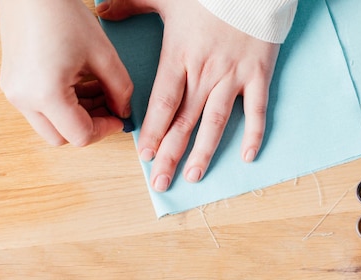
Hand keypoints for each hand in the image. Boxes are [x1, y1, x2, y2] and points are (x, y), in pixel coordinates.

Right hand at [0, 0, 133, 145]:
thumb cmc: (62, 15)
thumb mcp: (104, 55)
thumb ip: (120, 90)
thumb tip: (123, 112)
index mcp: (46, 94)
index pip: (81, 135)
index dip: (105, 130)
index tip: (119, 118)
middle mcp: (24, 98)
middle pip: (62, 138)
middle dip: (89, 127)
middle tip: (109, 108)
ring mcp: (14, 92)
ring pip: (51, 126)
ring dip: (76, 117)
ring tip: (97, 91)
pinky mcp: (13, 84)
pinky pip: (40, 110)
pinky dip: (62, 106)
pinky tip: (80, 85)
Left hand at [98, 0, 280, 190]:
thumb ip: (131, 3)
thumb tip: (102, 11)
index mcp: (180, 56)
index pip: (163, 103)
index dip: (154, 131)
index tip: (145, 156)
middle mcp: (206, 73)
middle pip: (185, 120)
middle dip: (171, 153)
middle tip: (161, 181)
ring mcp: (234, 77)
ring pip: (216, 121)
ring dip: (204, 151)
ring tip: (193, 176)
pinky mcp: (258, 75)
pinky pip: (257, 110)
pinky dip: (254, 134)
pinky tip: (248, 157)